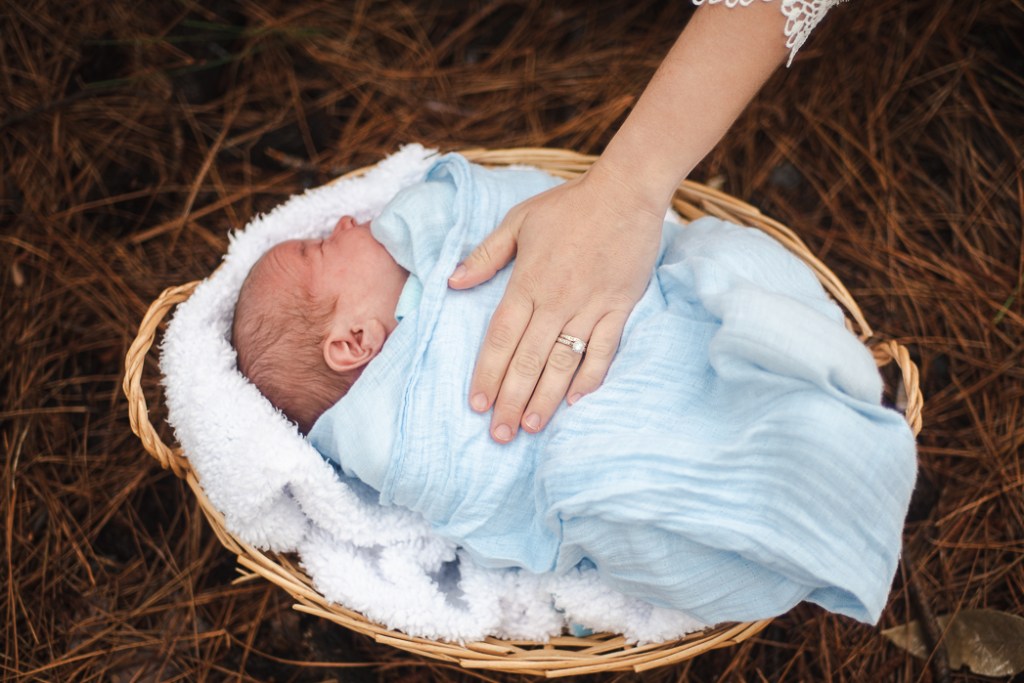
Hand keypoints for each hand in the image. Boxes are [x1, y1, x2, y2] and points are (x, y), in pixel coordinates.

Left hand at [448, 165, 664, 442]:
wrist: (626, 192)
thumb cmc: (569, 205)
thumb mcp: (518, 222)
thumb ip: (486, 255)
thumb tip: (454, 281)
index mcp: (527, 282)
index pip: (501, 338)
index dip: (487, 373)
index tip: (475, 404)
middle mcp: (555, 301)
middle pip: (528, 361)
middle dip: (510, 400)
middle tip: (498, 435)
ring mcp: (589, 307)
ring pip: (562, 363)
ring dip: (545, 399)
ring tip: (529, 427)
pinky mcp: (618, 308)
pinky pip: (603, 350)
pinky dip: (591, 377)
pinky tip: (576, 401)